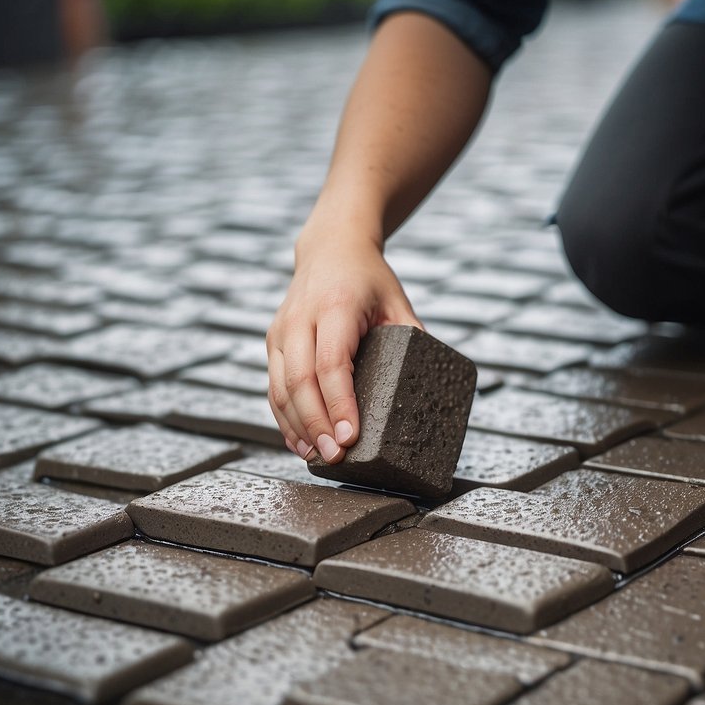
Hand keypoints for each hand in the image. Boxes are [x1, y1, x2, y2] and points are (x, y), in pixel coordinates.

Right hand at [266, 229, 420, 463]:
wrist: (330, 247)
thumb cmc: (368, 278)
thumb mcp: (397, 302)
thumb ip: (413, 339)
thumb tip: (431, 385)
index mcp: (335, 307)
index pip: (331, 363)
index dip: (339, 403)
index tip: (350, 435)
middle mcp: (301, 318)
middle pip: (299, 381)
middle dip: (316, 424)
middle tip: (334, 456)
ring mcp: (281, 330)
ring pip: (280, 388)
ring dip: (297, 427)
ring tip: (318, 457)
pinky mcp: (273, 342)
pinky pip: (273, 387)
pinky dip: (284, 418)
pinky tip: (300, 442)